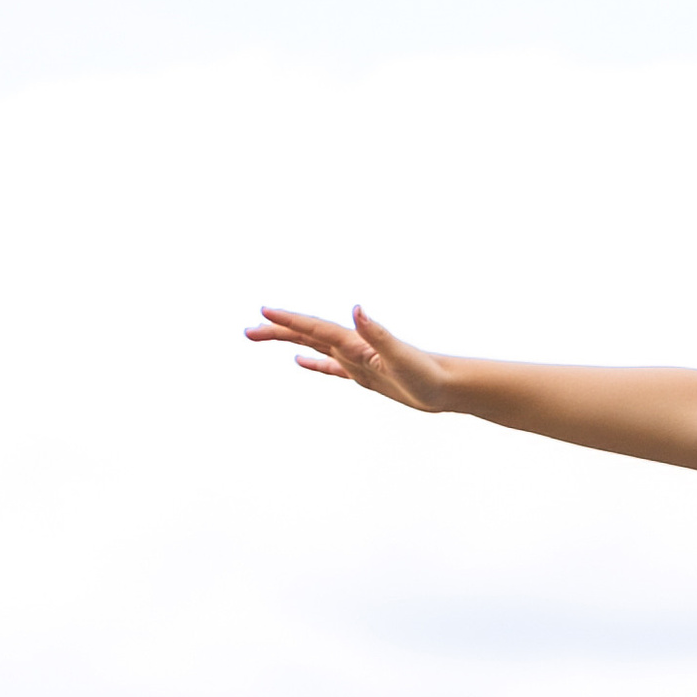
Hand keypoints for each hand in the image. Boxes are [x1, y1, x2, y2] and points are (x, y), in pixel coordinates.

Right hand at [245, 302, 452, 411]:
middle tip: (248, 331)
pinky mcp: (364, 374)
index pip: (315, 328)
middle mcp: (353, 346)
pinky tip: (300, 362)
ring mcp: (357, 360)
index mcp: (356, 342)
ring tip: (261, 336)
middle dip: (277, 330)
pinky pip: (331, 367)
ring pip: (313, 346)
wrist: (448, 386)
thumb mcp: (401, 356)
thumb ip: (377, 333)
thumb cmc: (427, 374)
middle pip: (307, 334)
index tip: (263, 311)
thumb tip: (356, 309)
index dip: (289, 319)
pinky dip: (314, 362)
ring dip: (288, 340)